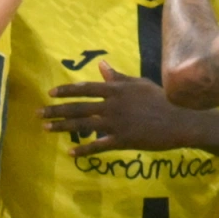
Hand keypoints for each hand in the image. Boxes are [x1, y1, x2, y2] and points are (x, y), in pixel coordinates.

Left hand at [41, 62, 200, 154]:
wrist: (180, 119)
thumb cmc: (160, 99)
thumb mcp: (138, 84)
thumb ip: (117, 77)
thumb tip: (101, 64)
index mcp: (116, 90)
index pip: (85, 88)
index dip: (66, 90)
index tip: (50, 93)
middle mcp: (112, 105)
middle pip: (78, 107)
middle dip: (56, 111)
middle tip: (38, 114)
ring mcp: (116, 123)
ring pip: (84, 125)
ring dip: (63, 128)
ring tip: (47, 129)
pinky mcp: (123, 140)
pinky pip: (99, 146)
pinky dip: (84, 150)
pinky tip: (71, 153)